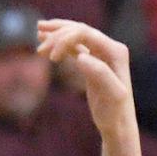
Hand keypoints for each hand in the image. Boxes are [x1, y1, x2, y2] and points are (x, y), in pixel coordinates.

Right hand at [36, 19, 136, 134]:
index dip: (65, 39)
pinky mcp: (92, 62)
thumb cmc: (115, 112)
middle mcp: (110, 48)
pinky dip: (59, 43)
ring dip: (57, 34)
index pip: (86, 33)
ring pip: (75, 36)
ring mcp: (101, 54)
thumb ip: (100, 74)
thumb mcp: (111, 95)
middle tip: (39, 49)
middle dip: (58, 35)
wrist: (118, 125)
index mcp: (115, 51)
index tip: (51, 58)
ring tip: (38, 32)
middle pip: (79, 31)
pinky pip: (74, 46)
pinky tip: (45, 39)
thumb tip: (82, 56)